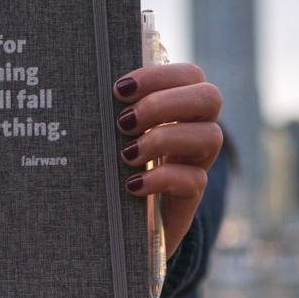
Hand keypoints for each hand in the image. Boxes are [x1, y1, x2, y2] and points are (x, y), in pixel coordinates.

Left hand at [112, 63, 222, 259]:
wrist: (119, 221)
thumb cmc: (110, 164)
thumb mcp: (111, 133)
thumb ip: (112, 109)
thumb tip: (87, 84)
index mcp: (178, 106)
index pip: (189, 75)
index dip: (158, 76)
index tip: (118, 89)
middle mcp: (195, 130)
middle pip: (210, 97)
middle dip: (163, 104)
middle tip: (124, 122)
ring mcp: (197, 162)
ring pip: (212, 135)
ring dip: (164, 138)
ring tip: (127, 154)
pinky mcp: (190, 196)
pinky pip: (195, 180)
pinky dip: (162, 178)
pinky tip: (133, 184)